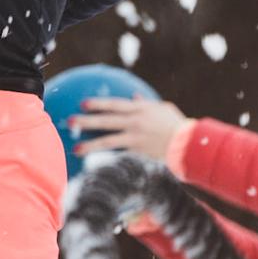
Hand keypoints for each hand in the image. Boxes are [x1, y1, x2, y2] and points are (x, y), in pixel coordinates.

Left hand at [74, 97, 190, 162]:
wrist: (186, 142)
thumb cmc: (177, 124)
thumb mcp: (162, 108)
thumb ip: (146, 103)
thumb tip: (134, 96)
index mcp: (140, 109)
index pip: (114, 105)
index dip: (98, 104)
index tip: (83, 104)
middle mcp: (135, 122)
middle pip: (106, 121)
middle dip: (86, 121)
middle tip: (70, 122)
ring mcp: (135, 138)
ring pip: (108, 141)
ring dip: (90, 144)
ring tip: (76, 148)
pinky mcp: (138, 152)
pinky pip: (118, 154)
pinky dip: (106, 158)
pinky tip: (94, 162)